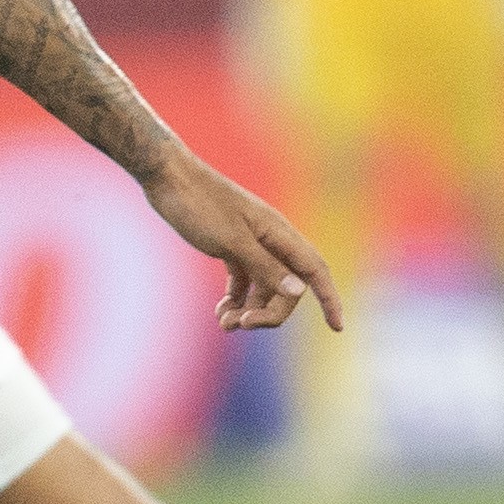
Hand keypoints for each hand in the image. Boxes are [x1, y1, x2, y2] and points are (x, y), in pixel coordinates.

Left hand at [145, 147, 343, 331]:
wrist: (167, 176)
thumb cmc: (200, 204)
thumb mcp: (232, 241)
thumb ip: (266, 267)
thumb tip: (298, 291)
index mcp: (279, 233)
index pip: (315, 271)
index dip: (329, 299)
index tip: (337, 328)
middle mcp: (271, 239)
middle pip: (286, 287)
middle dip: (269, 313)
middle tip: (240, 325)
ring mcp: (251, 243)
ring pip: (263, 287)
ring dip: (248, 309)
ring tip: (223, 322)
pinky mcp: (231, 246)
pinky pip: (244, 280)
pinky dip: (236, 298)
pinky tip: (220, 310)